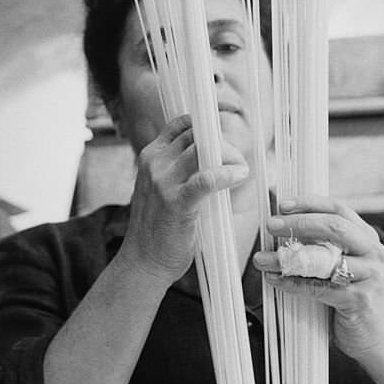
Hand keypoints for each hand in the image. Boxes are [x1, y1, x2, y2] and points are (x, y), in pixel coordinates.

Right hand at [119, 113, 249, 282]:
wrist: (143, 261)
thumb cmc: (157, 227)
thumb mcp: (159, 187)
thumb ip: (178, 168)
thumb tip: (212, 156)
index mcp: (149, 156)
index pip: (180, 124)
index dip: (206, 123)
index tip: (224, 130)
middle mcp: (154, 163)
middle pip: (196, 135)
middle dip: (222, 144)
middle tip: (236, 161)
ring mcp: (163, 182)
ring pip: (203, 151)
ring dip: (229, 158)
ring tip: (241, 171)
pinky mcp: (176, 202)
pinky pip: (206, 179)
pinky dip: (226, 174)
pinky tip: (239, 177)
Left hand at [252, 194, 383, 362]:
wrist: (376, 336)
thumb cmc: (350, 292)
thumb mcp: (342, 260)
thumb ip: (320, 240)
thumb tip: (280, 218)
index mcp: (367, 236)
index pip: (338, 209)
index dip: (309, 203)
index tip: (282, 204)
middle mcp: (373, 251)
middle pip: (334, 227)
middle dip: (298, 223)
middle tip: (271, 225)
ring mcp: (369, 276)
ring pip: (322, 259)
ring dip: (287, 257)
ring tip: (262, 258)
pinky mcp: (359, 300)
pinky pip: (318, 287)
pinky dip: (292, 282)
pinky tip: (273, 278)